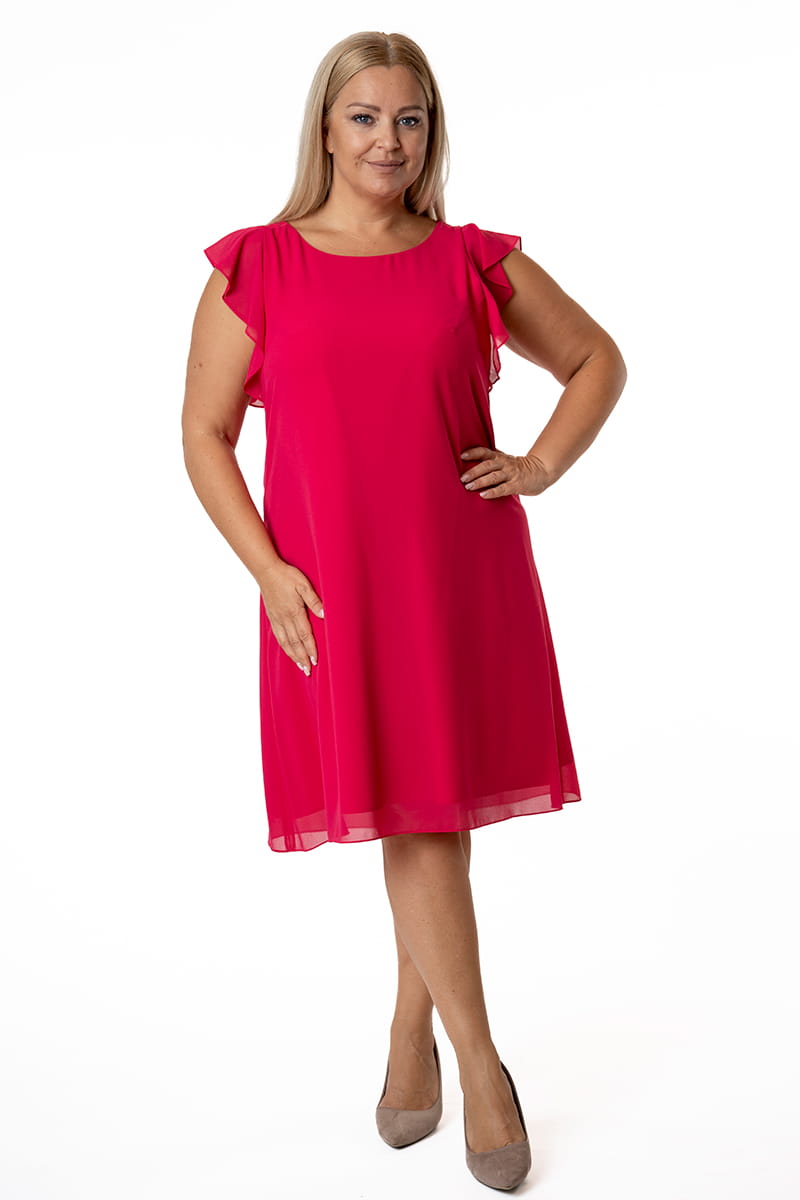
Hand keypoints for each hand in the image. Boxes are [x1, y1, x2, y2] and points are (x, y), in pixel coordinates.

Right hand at [259, 560, 323, 675]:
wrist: (266, 571)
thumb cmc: (287, 576)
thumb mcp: (304, 585)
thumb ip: (314, 601)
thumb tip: (324, 615)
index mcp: (294, 611)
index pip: (304, 635)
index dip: (310, 648)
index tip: (316, 660)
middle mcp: (284, 618)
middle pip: (295, 643)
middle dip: (302, 658)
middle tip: (308, 671)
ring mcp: (277, 619)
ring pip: (285, 642)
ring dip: (293, 656)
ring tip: (300, 666)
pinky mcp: (272, 617)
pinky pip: (278, 636)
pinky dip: (284, 647)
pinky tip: (287, 651)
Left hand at [459, 446, 550, 497]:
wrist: (541, 471)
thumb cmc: (518, 468)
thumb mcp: (505, 460)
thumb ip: (491, 459)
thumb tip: (470, 460)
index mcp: (500, 457)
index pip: (484, 452)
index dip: (473, 453)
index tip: (462, 456)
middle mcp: (504, 463)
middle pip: (487, 465)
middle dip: (473, 471)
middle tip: (462, 478)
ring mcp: (511, 474)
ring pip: (493, 476)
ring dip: (480, 481)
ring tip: (469, 487)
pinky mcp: (517, 485)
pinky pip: (503, 489)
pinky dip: (492, 492)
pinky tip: (483, 495)